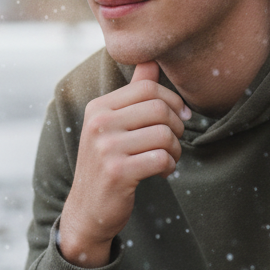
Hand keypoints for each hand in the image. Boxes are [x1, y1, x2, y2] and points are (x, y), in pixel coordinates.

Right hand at [59, 61, 190, 267]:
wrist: (88, 210)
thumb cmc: (107, 163)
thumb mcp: (112, 125)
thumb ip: (133, 92)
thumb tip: (151, 59)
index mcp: (98, 107)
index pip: (147, 87)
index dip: (172, 100)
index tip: (181, 116)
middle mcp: (98, 124)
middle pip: (159, 108)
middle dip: (177, 125)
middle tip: (176, 140)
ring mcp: (106, 148)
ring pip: (164, 134)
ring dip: (175, 149)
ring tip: (169, 158)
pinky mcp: (117, 172)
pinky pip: (161, 158)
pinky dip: (169, 166)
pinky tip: (163, 171)